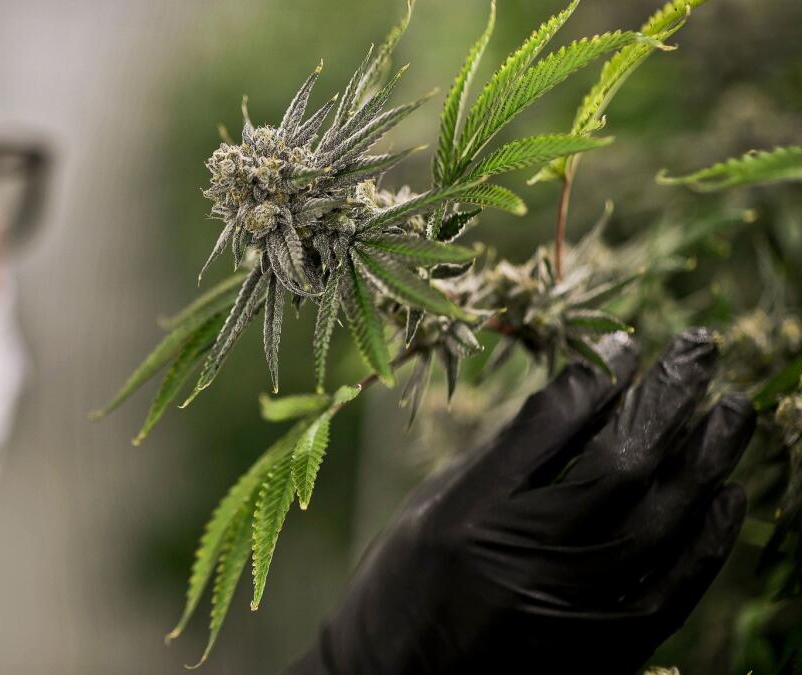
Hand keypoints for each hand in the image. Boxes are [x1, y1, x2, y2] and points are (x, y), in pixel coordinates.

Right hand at [287, 328, 755, 674]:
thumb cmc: (400, 588)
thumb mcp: (429, 509)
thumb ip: (501, 461)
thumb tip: (578, 403)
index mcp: (466, 514)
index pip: (552, 424)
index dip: (599, 376)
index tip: (624, 345)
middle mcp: (522, 560)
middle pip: (620, 465)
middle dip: (668, 398)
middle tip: (700, 349)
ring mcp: (566, 612)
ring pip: (660, 523)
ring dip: (706, 460)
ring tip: (732, 411)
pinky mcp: (596, 654)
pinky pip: (671, 591)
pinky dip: (707, 539)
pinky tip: (730, 493)